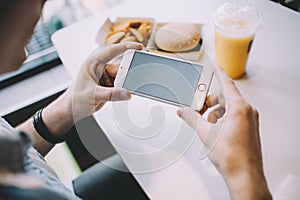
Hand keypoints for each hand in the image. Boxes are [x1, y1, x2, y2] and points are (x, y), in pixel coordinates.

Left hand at [70, 42, 142, 120]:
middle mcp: (100, 68)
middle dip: (128, 73)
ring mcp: (105, 77)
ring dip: (127, 83)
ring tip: (129, 90)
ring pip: (122, 77)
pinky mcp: (109, 86)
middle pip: (120, 67)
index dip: (126, 47)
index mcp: (93, 63)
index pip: (111, 51)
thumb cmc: (74, 99)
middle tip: (135, 80)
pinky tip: (126, 93)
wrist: (71, 110)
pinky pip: (121, 85)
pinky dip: (125, 89)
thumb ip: (110, 94)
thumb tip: (127, 93)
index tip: (139, 47)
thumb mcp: (92, 95)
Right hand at [177, 65, 271, 199]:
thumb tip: (183, 111)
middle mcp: (247, 112)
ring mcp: (249, 120)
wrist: (244, 176)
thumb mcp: (206, 133)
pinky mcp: (248, 128)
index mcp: (239, 108)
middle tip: (197, 106)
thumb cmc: (233, 157)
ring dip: (214, 111)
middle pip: (225, 97)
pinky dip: (221, 118)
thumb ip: (192, 118)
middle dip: (210, 100)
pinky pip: (233, 116)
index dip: (219, 72)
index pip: (227, 83)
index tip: (214, 66)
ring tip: (204, 122)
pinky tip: (213, 129)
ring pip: (228, 107)